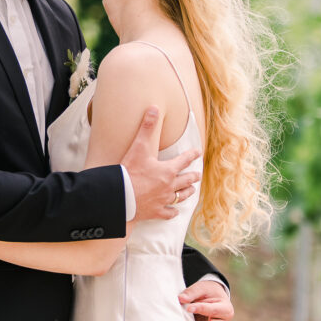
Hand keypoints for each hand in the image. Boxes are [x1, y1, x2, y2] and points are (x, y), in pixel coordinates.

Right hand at [122, 107, 201, 221]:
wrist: (122, 197)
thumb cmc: (131, 171)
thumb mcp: (139, 147)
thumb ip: (147, 127)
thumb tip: (154, 108)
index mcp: (168, 170)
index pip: (184, 160)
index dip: (192, 155)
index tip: (198, 152)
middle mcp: (170, 185)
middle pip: (187, 180)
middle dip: (193, 176)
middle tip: (197, 174)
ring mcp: (164, 200)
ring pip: (181, 196)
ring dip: (187, 192)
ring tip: (191, 190)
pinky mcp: (156, 212)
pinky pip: (169, 213)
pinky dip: (173, 212)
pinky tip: (174, 211)